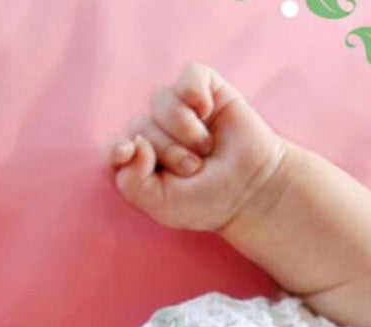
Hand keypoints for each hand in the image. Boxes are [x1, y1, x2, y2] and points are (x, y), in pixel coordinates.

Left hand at [106, 61, 288, 235]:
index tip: (128, 152)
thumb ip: (132, 184)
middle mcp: (158, 129)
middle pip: (141, 126)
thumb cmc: (209, 201)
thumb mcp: (164, 206)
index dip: (119, 149)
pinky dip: (194, 92)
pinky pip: (189, 76)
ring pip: (161, 101)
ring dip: (184, 129)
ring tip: (206, 149)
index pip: (117, 147)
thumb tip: (133, 143)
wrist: (254, 192)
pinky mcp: (206, 89)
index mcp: (144, 159)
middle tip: (195, 169)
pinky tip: (206, 110)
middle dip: (168, 152)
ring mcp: (181, 107)